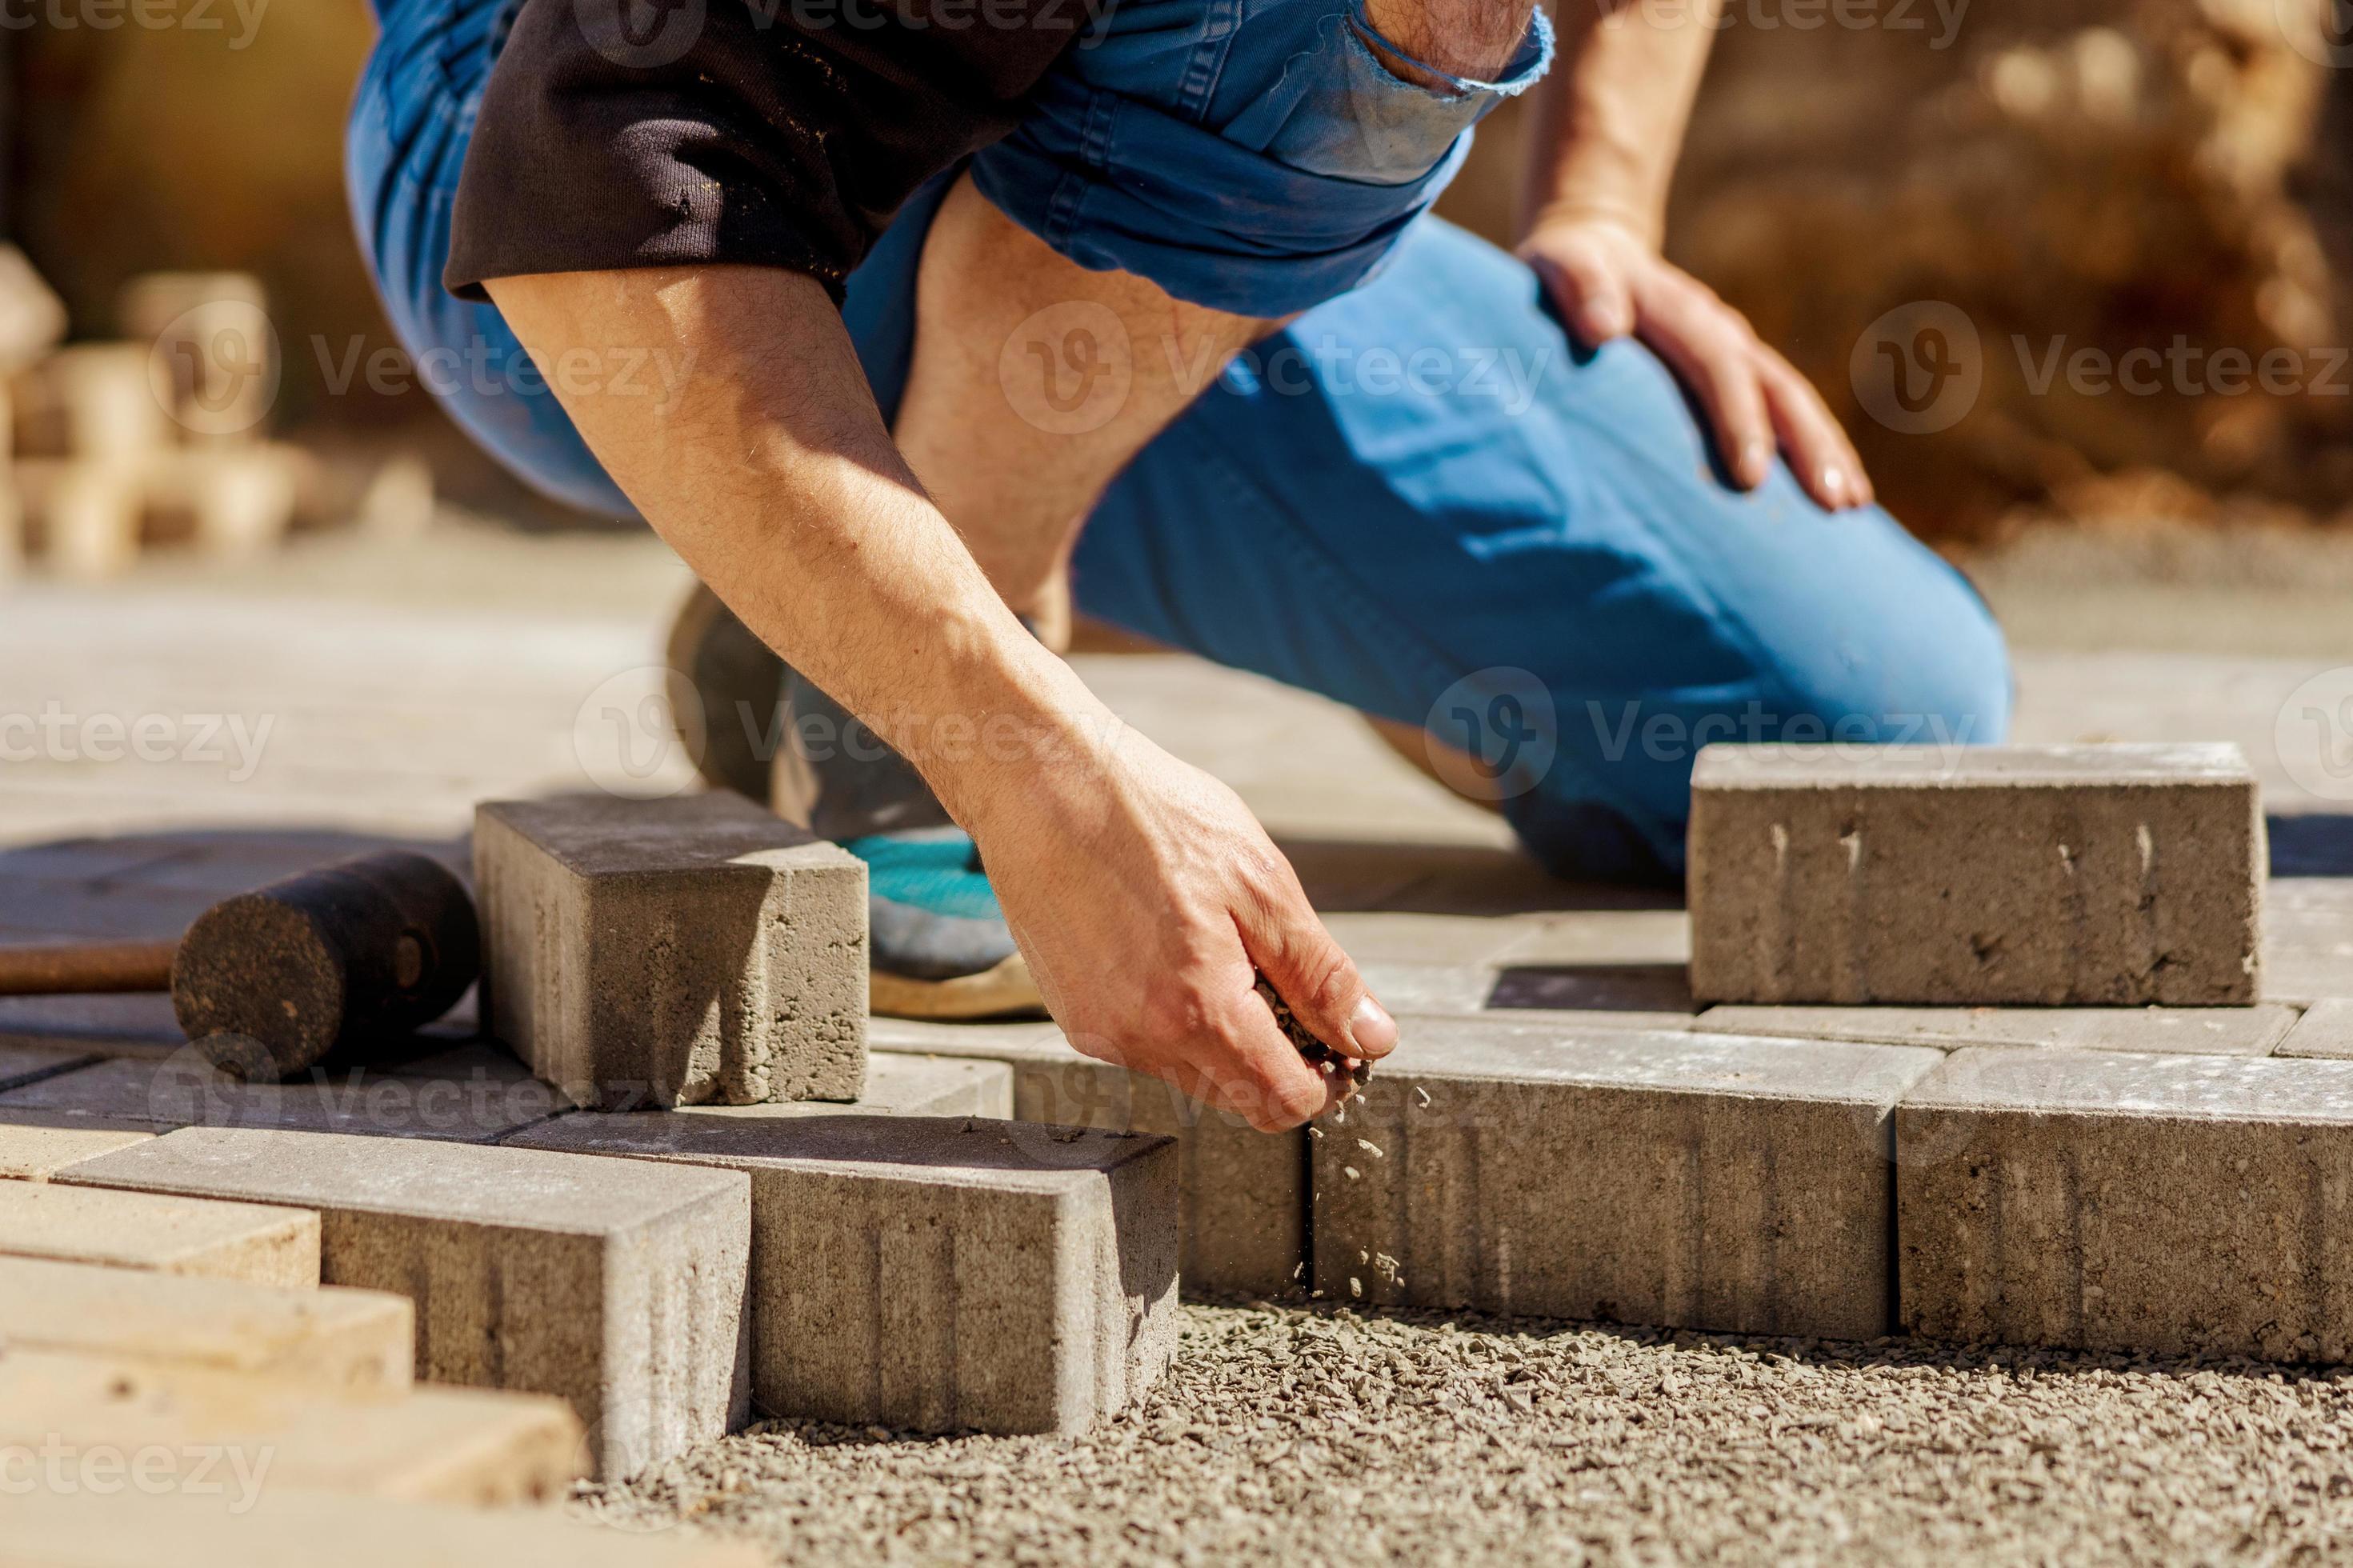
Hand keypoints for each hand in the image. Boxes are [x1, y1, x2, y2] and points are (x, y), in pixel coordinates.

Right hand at [966, 727, 1399, 1130]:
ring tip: (1225, 947)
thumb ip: (1320, 975)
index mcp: (1199, 1012)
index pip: (1284, 1103)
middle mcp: (1142, 1040)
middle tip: (1291, 986)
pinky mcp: (1071, 1013)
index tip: (1342, 1039)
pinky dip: (1175, 1015)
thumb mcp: (1261, 884)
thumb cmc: (1150, 815)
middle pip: (1238, 1096)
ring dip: (1225, 1034)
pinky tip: (1173, 945)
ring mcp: (1099, 1030)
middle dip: (1279, 1058)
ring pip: (1190, 1073)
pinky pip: (1144, 1043)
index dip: (1328, 1079)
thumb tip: (1371, 1039)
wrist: (1039, 780)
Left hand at [1519, 211, 1872, 511]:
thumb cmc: (1567, 271)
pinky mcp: (1738, 374)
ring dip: (1824, 452)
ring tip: (1851, 506)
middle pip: (1775, 386)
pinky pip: (1786, 412)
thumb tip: (1601, 327)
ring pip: (1793, 401)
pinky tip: (1841, 497)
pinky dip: (1816, 450)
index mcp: (1680, 311)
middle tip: (1831, 504)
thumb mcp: (1561, 265)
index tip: (1751, 477)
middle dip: (1805, 445)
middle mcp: (1721, 330)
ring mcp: (1736, 351)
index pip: (1717, 365)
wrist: (1594, 250)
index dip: (1737, 420)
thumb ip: (1580, 288)